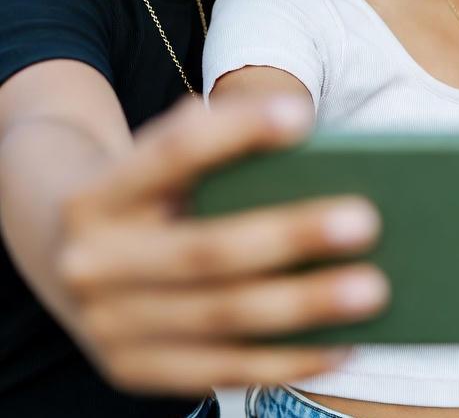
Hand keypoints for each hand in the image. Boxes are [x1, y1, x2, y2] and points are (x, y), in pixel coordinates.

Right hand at [57, 95, 387, 394]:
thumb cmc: (139, 191)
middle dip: (290, 237)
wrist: (56, 250)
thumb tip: (306, 140)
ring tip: (372, 287)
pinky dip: (287, 361)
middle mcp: (93, 263)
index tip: (302, 116)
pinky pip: (220, 372)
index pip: (172, 153)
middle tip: (366, 221)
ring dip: (303, 307)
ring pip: (220, 319)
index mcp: (100, 193)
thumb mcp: (153, 155)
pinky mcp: (130, 372)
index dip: (235, 132)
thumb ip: (212, 139)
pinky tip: (344, 344)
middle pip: (205, 250)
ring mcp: (107, 327)